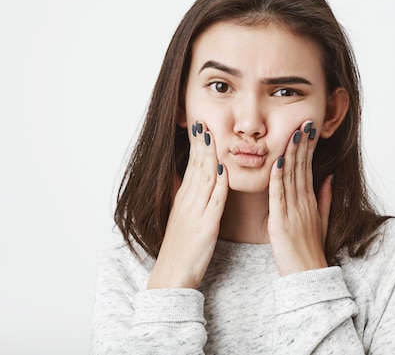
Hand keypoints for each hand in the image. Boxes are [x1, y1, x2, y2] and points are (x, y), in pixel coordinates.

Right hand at [147, 121, 227, 288]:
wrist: (172, 274)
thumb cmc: (180, 248)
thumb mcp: (181, 218)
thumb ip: (187, 197)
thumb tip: (188, 179)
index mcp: (184, 199)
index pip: (191, 165)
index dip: (196, 145)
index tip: (200, 125)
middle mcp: (188, 201)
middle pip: (196, 166)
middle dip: (201, 143)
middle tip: (203, 120)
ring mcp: (196, 212)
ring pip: (204, 178)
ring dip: (209, 156)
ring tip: (212, 136)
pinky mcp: (205, 226)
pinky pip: (213, 202)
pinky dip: (218, 185)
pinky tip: (223, 170)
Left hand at [268, 120, 331, 275]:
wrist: (308, 275)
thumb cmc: (311, 250)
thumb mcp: (321, 221)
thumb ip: (324, 199)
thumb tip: (327, 177)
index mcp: (310, 202)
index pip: (308, 168)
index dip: (308, 147)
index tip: (308, 129)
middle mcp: (304, 203)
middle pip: (302, 168)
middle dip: (302, 143)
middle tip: (304, 121)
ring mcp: (294, 211)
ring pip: (292, 177)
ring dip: (292, 153)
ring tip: (294, 132)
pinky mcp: (281, 222)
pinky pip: (279, 196)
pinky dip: (278, 177)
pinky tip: (278, 161)